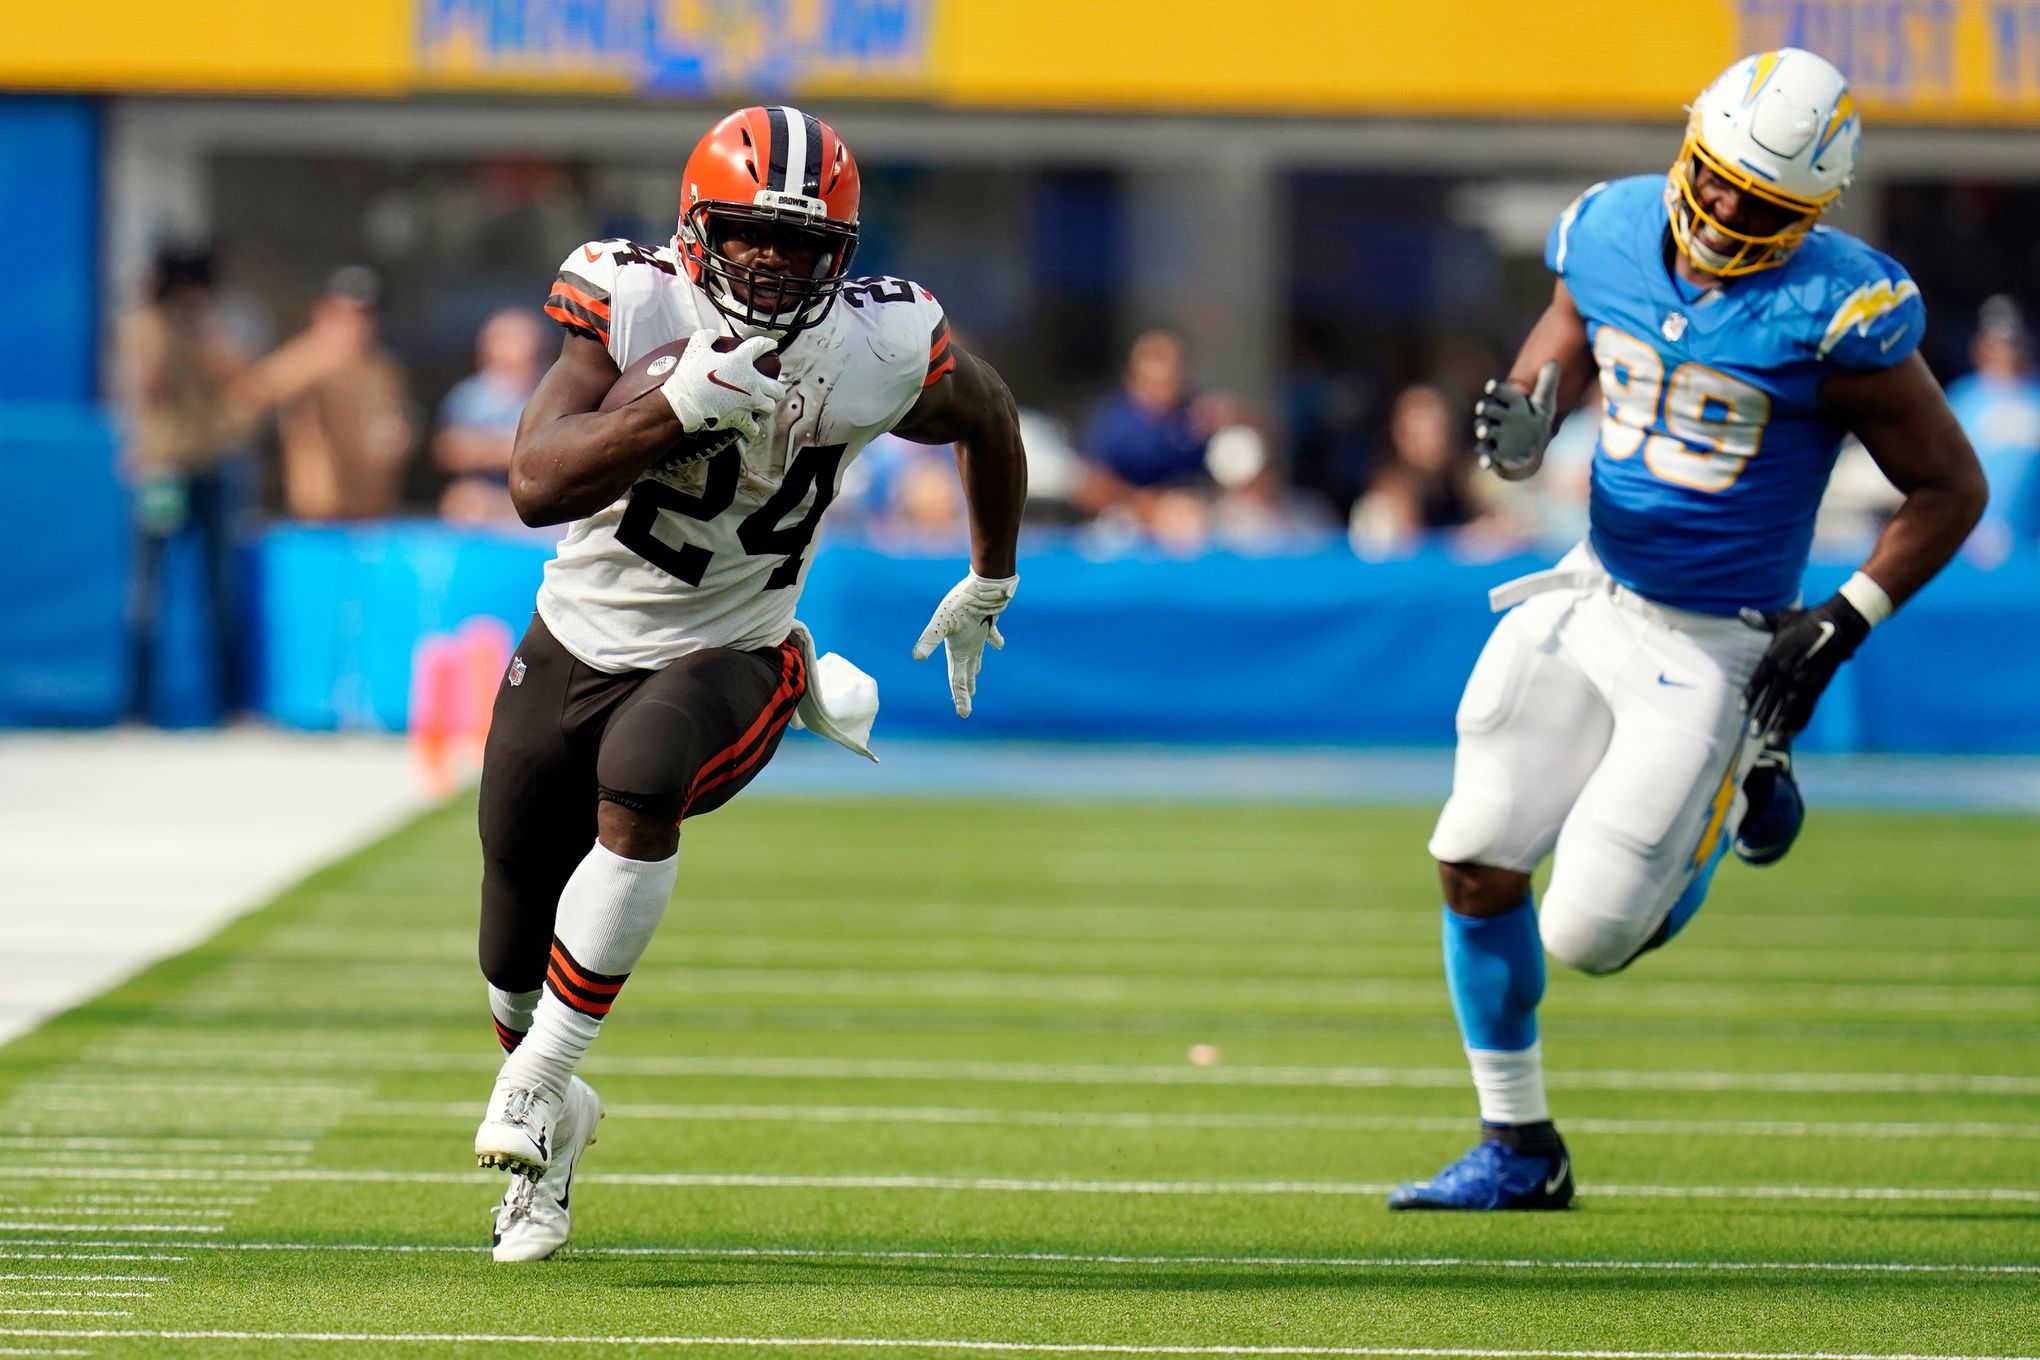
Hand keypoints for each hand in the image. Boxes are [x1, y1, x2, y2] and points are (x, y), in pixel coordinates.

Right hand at [659, 330, 784, 442]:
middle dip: (775, 387)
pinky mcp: (742, 419)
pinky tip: (750, 427)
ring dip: (767, 405)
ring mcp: (750, 402)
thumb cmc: (690, 374)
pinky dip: (752, 428)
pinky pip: (754, 428)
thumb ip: (707, 336)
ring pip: (770, 406)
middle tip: (770, 387)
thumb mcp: (696, 347)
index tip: (773, 345)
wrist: (685, 401)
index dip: (768, 344)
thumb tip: (713, 334)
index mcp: (741, 361)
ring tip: (762, 406)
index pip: (760, 347)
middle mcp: (752, 382)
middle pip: (776, 386)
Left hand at [912, 572, 1017, 717]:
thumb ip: (929, 640)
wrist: (987, 587)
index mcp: (960, 652)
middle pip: (967, 674)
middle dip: (965, 691)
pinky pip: (990, 636)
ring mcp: (980, 637)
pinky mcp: (986, 623)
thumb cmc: (962, 604)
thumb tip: (916, 658)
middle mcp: (971, 648)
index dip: (960, 698)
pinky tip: (999, 647)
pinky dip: (994, 641)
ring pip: (977, 659)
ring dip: (974, 672)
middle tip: (966, 710)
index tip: (964, 715)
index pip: (958, 680)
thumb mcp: (940, 622)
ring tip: (975, 682)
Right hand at [1472, 361, 1559, 477]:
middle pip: (1488, 409)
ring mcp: (1492, 433)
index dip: (1496, 389)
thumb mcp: (1544, 404)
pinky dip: (1484, 458)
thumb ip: (1547, 384)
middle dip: (1486, 409)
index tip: (1492, 386)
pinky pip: (1485, 453)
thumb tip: (1552, 362)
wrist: (1529, 446)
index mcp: (1508, 402)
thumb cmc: (1534, 421)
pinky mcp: (1492, 450)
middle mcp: (1497, 416)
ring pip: (1483, 428)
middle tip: (1483, 408)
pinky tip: (1487, 464)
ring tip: (1484, 432)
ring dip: (1482, 429)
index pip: (1499, 392)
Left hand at [1739, 594, 1871, 739]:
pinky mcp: (1819, 685)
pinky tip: (1793, 733)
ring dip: (1780, 725)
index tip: (1741, 711)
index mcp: (1775, 657)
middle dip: (1762, 717)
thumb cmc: (1807, 619)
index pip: (1757, 681)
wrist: (1838, 623)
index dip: (1749, 697)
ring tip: (1771, 740)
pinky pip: (1808, 707)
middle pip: (1772, 699)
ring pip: (1789, 707)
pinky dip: (1800, 721)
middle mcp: (1788, 672)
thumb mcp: (1781, 618)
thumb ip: (1760, 621)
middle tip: (1753, 735)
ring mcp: (1804, 681)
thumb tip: (1743, 613)